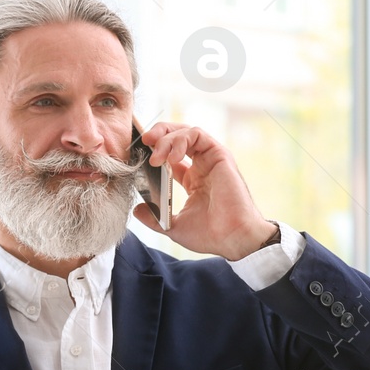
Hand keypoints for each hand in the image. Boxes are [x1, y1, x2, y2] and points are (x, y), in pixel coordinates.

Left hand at [135, 121, 275, 260]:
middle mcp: (202, 167)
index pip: (171, 156)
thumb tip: (136, 210)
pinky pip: (197, 134)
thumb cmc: (210, 235)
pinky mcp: (219, 155)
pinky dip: (180, 140)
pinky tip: (171, 158)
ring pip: (186, 132)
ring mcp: (210, 160)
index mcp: (193, 181)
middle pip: (178, 138)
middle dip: (159, 135)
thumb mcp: (173, 227)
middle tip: (144, 142)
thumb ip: (154, 218)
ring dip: (166, 139)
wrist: (232, 237)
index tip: (138, 157)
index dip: (154, 152)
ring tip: (155, 157)